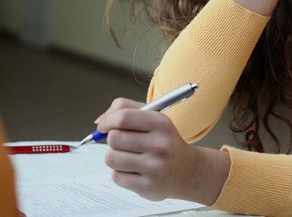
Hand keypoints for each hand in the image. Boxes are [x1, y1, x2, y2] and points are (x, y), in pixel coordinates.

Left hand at [97, 98, 228, 204]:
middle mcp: (160, 144)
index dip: (108, 120)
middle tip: (124, 143)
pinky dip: (120, 173)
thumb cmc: (165, 142)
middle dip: (113, 140)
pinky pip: (116, 176)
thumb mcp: (154, 118)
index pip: (124, 117)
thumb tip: (99, 121)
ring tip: (128, 157)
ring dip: (114, 157)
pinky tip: (134, 170)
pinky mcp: (147, 185)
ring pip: (111, 158)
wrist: (188, 170)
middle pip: (114, 138)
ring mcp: (154, 166)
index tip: (104, 125)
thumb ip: (126, 110)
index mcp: (161, 123)